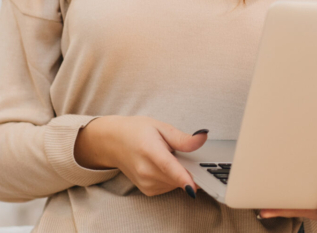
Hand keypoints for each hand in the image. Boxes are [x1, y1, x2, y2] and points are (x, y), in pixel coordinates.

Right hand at [73, 115, 208, 197]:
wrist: (114, 142)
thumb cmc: (136, 131)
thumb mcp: (160, 127)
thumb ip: (182, 138)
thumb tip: (203, 137)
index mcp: (149, 150)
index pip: (168, 167)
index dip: (182, 177)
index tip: (194, 187)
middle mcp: (145, 170)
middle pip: (177, 177)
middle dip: (187, 168)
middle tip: (180, 153)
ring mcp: (145, 183)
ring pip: (175, 184)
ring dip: (179, 174)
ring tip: (167, 157)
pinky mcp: (148, 191)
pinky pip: (169, 187)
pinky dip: (172, 179)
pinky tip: (163, 167)